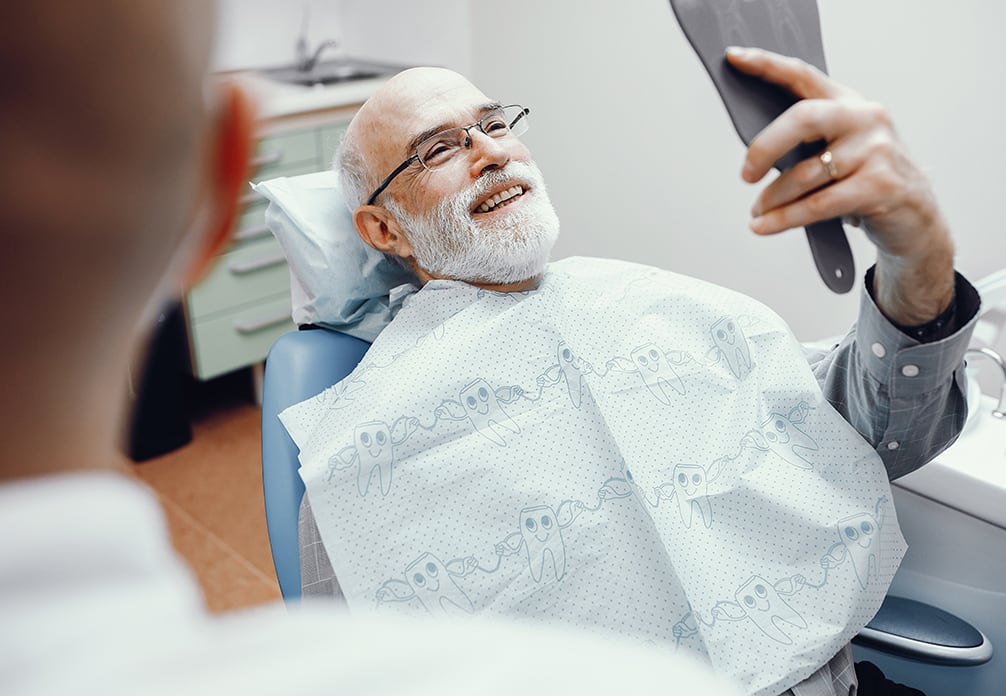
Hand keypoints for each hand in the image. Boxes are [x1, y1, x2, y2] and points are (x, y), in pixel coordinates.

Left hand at [727, 46, 953, 323]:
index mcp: (849, 103)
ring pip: (805, 173)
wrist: (917, 217)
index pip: (803, 75)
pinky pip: (817, 204)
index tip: (734, 58)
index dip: (767, 65)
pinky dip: (784, 218)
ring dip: (772, 198)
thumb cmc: (868, 181)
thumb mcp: (841, 150)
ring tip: (757, 212)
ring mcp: (877, 150)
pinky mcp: (880, 186)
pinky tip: (764, 226)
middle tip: (746, 174)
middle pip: (803, 119)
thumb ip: (808, 141)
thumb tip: (754, 154)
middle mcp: (865, 118)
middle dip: (765, 147)